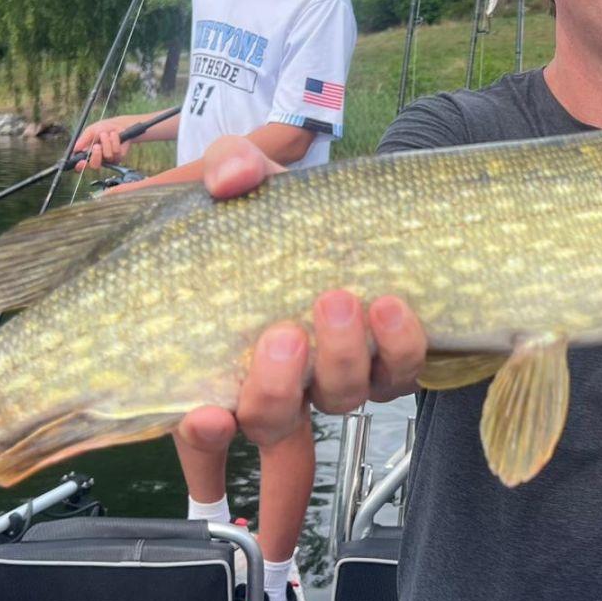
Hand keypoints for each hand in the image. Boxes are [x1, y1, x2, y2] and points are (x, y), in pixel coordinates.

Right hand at [73, 115, 133, 170]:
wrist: (118, 125)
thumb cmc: (103, 128)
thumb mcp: (90, 131)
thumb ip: (83, 140)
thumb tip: (75, 149)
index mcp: (86, 154)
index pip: (80, 166)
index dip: (80, 166)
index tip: (81, 161)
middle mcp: (97, 159)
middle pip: (94, 166)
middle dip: (95, 156)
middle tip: (96, 146)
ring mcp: (108, 160)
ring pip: (107, 156)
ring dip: (106, 142)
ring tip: (105, 133)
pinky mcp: (119, 157)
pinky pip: (116, 151)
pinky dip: (114, 140)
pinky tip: (113, 134)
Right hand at [176, 137, 427, 450]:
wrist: (358, 208)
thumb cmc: (283, 210)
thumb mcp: (248, 177)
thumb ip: (229, 167)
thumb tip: (233, 178)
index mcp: (230, 355)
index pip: (204, 423)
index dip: (202, 433)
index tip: (208, 416)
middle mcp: (284, 382)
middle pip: (272, 422)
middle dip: (276, 389)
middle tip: (285, 336)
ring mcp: (339, 377)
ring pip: (339, 399)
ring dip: (340, 357)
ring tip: (340, 300)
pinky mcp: (393, 365)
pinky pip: (399, 374)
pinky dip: (398, 346)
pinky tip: (391, 306)